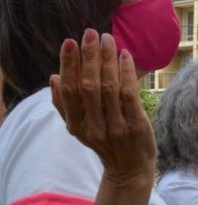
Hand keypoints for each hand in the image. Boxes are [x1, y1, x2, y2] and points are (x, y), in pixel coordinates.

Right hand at [50, 31, 154, 182]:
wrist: (130, 170)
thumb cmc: (105, 144)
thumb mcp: (80, 128)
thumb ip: (65, 106)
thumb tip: (53, 78)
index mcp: (77, 126)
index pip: (69, 91)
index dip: (68, 66)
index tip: (70, 42)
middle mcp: (94, 127)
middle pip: (88, 86)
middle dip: (88, 58)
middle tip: (90, 34)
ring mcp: (116, 126)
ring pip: (109, 88)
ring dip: (107, 60)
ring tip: (107, 39)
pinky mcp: (136, 125)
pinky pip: (129, 94)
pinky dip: (126, 73)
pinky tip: (124, 55)